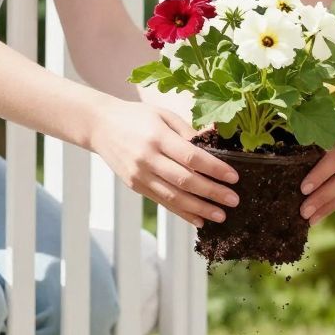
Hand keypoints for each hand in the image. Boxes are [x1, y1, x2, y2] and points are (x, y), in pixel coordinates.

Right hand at [90, 101, 238, 227]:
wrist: (100, 126)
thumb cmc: (137, 117)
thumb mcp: (163, 115)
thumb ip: (188, 131)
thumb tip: (216, 143)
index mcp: (157, 137)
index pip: (191, 157)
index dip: (214, 169)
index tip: (234, 177)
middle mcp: (147, 158)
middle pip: (185, 180)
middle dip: (212, 192)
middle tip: (234, 200)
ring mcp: (140, 175)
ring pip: (174, 197)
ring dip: (200, 208)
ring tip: (221, 215)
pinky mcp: (135, 186)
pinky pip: (162, 202)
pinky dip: (182, 213)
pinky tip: (199, 220)